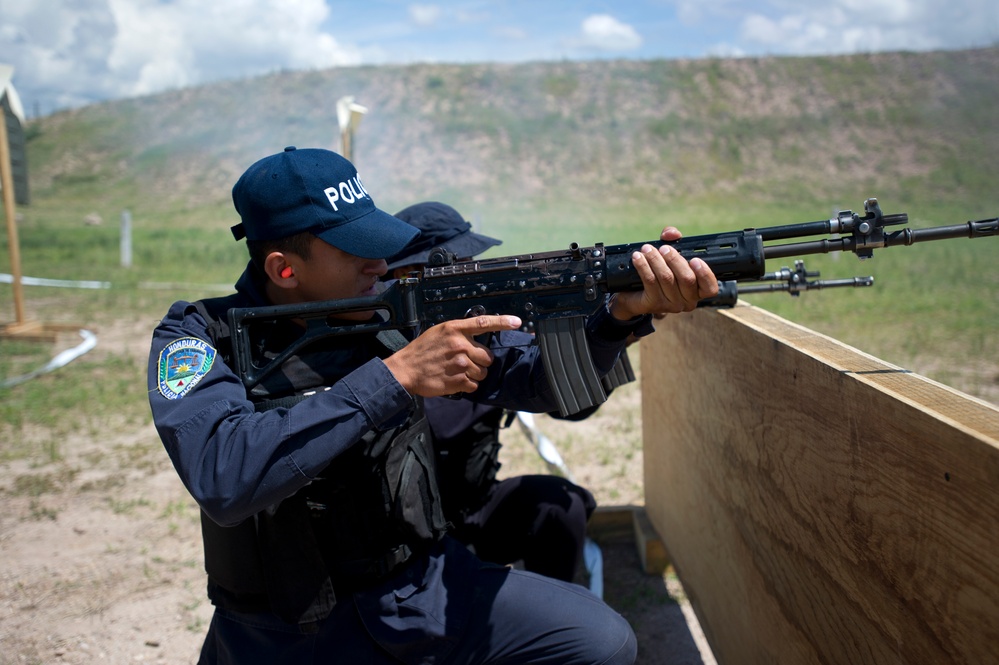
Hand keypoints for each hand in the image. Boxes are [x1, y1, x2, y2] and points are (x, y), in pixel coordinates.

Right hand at [384, 315, 522, 396]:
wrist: (405, 369)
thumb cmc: (421, 351)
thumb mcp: (438, 332)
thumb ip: (459, 332)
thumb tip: (478, 335)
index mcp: (454, 329)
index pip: (483, 323)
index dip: (503, 322)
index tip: (517, 322)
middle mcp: (459, 345)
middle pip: (488, 356)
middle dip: (480, 362)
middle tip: (465, 362)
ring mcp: (460, 364)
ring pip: (482, 373)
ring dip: (474, 375)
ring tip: (457, 372)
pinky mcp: (458, 380)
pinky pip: (474, 385)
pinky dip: (467, 386)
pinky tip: (454, 380)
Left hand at [609, 227, 717, 319]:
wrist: (634, 294)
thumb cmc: (658, 272)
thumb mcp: (669, 255)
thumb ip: (674, 241)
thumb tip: (672, 234)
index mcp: (697, 290)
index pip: (710, 288)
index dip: (705, 274)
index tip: (695, 259)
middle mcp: (687, 301)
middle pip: (687, 279)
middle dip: (675, 259)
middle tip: (664, 248)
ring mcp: (671, 305)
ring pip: (666, 278)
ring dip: (656, 260)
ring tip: (647, 249)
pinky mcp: (653, 304)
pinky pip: (650, 281)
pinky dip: (644, 266)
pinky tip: (638, 257)